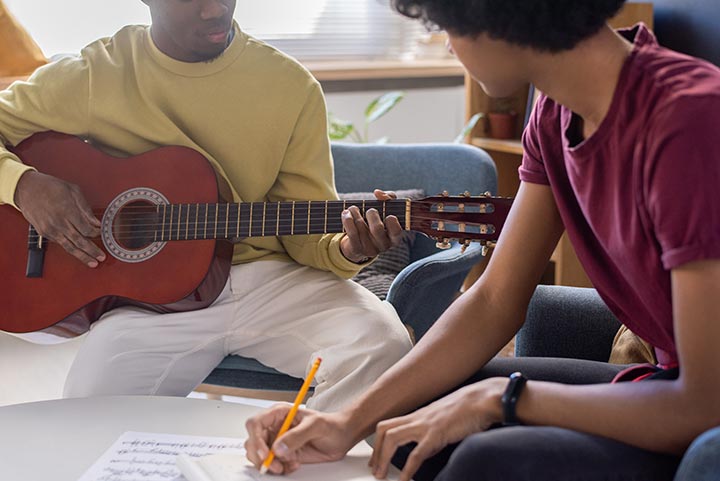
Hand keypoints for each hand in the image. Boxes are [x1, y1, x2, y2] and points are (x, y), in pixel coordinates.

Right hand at [14, 171, 105, 267]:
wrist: (26, 189)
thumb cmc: (50, 187)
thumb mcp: (73, 191)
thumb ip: (86, 208)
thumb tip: (96, 222)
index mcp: (67, 211)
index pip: (86, 229)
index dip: (96, 233)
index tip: (101, 233)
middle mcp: (59, 223)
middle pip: (79, 241)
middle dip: (92, 251)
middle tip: (101, 257)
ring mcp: (50, 229)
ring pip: (69, 247)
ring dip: (82, 256)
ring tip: (92, 262)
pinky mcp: (44, 233)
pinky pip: (60, 243)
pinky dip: (70, 248)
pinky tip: (78, 251)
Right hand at [245, 403, 356, 474]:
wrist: (342, 436)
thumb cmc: (331, 424)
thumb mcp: (316, 425)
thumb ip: (297, 436)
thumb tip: (278, 447)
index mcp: (279, 413)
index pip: (256, 424)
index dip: (256, 439)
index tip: (265, 453)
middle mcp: (275, 427)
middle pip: (252, 442)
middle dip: (261, 456)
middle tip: (275, 465)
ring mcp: (278, 441)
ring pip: (259, 455)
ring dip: (270, 464)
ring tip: (286, 465)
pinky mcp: (283, 454)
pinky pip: (271, 464)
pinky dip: (279, 469)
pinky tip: (294, 465)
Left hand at [340, 189, 404, 262]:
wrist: (355, 243)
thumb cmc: (373, 223)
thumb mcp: (384, 211)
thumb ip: (388, 198)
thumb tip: (378, 193)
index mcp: (394, 238)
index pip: (396, 231)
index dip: (393, 222)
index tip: (389, 215)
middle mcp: (383, 246)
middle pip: (377, 228)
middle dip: (371, 214)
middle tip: (370, 211)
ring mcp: (369, 249)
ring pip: (361, 226)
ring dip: (355, 212)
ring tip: (352, 208)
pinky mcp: (356, 249)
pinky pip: (351, 232)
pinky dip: (347, 219)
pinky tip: (346, 213)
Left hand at [369, 378, 505, 480]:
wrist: (483, 399)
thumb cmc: (468, 408)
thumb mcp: (443, 419)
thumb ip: (431, 432)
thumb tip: (425, 449)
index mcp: (419, 415)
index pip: (389, 424)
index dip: (378, 442)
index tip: (376, 458)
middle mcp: (418, 418)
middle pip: (384, 430)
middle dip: (376, 451)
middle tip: (375, 469)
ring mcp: (425, 424)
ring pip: (392, 438)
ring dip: (383, 458)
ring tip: (382, 475)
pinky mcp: (437, 434)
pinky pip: (416, 454)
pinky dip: (407, 469)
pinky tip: (404, 480)